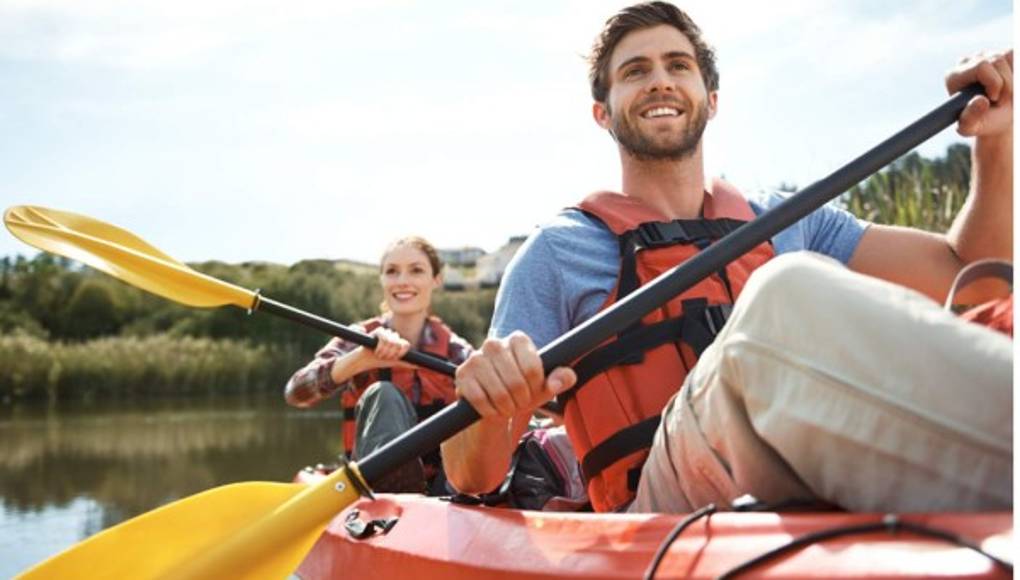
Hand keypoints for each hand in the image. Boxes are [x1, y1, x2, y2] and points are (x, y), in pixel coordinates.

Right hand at [364, 326, 412, 368]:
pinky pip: (383, 337)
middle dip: (391, 353)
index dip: (401, 353)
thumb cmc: (379, 361)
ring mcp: (385, 332)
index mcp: (398, 342)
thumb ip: (406, 363)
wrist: (364, 361)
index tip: (394, 358)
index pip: (405, 344)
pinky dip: (380, 347)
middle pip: (398, 343)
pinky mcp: (377, 331)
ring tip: (379, 355)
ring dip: (385, 351)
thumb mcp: (394, 362)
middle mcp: (393, 336)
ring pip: (391, 340)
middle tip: (384, 357)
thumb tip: (419, 366)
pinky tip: (376, 351)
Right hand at [454, 331, 576, 421]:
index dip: (535, 386)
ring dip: (506, 408)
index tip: (533, 389)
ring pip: (499, 392)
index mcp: (517, 340)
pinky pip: (480, 400)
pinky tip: (492, 408)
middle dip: (521, 400)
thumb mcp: (544, 386)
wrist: (493, 405)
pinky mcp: (462, 375)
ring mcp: (475, 358)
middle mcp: (494, 344)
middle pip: (516, 382)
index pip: (532, 367)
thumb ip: (561, 379)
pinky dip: (490, 411)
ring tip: (507, 406)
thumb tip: (563, 379)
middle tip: (520, 402)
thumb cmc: (521, 391)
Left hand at [946, 50, 1012, 137]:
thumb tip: (980, 101)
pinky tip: (1010, 83)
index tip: (993, 98)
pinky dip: (1016, 72)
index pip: (982, 67)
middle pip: (996, 60)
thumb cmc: (983, 123)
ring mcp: (983, 55)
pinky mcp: (998, 53)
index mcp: (953, 77)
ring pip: (1008, 55)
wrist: (998, 118)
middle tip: (1000, 100)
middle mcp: (966, 62)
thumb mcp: (972, 127)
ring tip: (1004, 94)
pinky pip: (1015, 54)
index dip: (995, 82)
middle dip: (1005, 83)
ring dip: (1012, 79)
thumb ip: (971, 118)